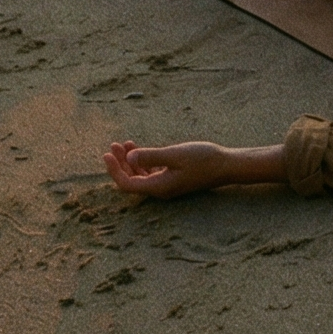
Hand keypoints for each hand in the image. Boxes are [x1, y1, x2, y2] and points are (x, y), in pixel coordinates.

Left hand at [104, 140, 285, 197]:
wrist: (226, 165)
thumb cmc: (203, 159)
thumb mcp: (176, 154)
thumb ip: (151, 156)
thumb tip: (129, 158)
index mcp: (159, 187)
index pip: (127, 184)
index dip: (114, 170)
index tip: (107, 153)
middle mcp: (160, 189)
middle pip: (132, 181)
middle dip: (120, 164)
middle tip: (113, 145)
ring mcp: (167, 185)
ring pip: (141, 176)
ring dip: (130, 161)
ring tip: (124, 144)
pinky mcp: (173, 178)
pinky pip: (151, 173)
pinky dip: (143, 161)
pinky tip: (141, 149)